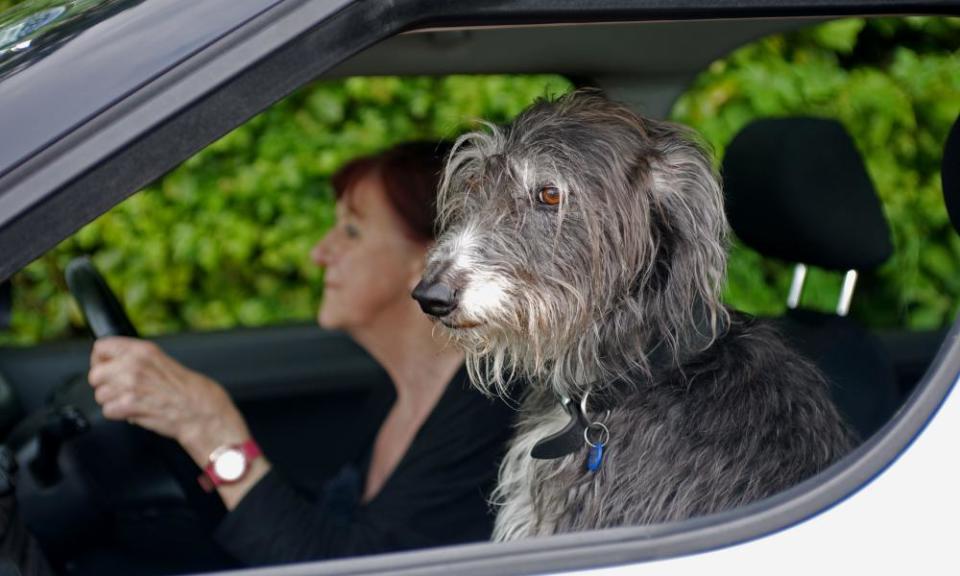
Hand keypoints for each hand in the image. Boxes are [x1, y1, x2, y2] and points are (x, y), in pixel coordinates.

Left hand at [88, 337, 250, 466]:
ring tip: (132, 402)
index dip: (100, 360)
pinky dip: (119, 415)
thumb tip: (112, 364)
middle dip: (104, 386)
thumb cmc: (187, 389)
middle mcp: (134, 364)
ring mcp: (131, 384)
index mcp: (142, 350)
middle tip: (120, 391)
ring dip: (112, 402)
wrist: (201, 410)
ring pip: (100, 395)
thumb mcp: (161, 361)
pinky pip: (108, 411)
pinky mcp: (130, 405)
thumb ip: (136, 360)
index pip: (102, 347)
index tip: (105, 368)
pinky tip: (134, 412)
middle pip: (95, 374)